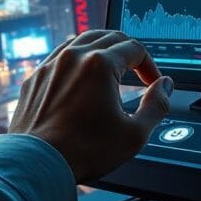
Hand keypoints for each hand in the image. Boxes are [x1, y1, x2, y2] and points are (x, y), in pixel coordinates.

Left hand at [9, 30, 173, 181]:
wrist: (35, 164)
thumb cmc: (83, 152)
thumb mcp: (134, 134)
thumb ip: (157, 105)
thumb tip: (165, 86)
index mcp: (100, 64)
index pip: (135, 48)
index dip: (150, 65)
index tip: (152, 83)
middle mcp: (74, 56)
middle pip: (110, 36)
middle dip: (129, 51)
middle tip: (137, 69)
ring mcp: (51, 64)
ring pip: (83, 40)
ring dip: (102, 48)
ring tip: (112, 65)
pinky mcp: (36, 77)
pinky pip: (60, 54)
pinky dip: (77, 58)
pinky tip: (81, 74)